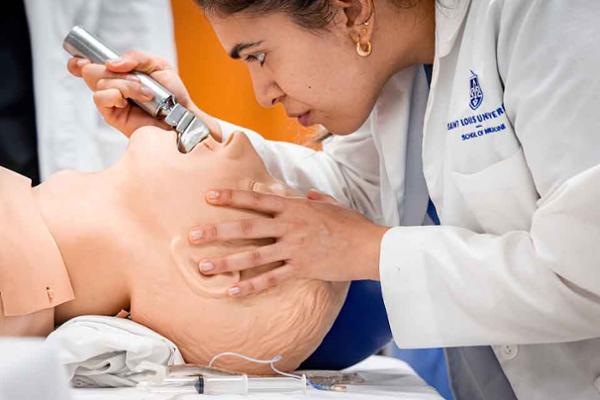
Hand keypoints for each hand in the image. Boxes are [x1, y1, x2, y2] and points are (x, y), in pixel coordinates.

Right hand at [67, 51, 219, 137]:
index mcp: (118, 74)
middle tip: (136, 79)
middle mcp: (111, 87)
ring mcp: (111, 102)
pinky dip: (118, 95)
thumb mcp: (158, 65)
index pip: (88, 65)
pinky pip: (101, 98)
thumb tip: (111, 63)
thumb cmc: (172, 92)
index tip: (80, 59)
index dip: (79, 61)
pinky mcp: (112, 116)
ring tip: (146, 94)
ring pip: (99, 83)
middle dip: (112, 71)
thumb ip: (136, 57)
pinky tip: (136, 102)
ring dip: (125, 85)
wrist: (182, 114)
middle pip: (90, 71)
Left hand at [188, 188, 388, 296]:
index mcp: (294, 207)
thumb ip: (314, 198)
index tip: (209, 195)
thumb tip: (305, 194)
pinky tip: (232, 291)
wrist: (368, 247)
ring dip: (226, 261)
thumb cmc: (351, 224)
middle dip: (217, 231)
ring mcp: (293, 248)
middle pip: (246, 227)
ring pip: (253, 255)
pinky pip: (271, 279)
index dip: (232, 196)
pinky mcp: (300, 269)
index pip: (257, 199)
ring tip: (203, 266)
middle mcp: (289, 226)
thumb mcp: (332, 204)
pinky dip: (251, 285)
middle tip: (192, 235)